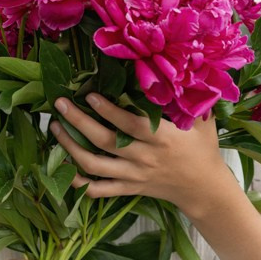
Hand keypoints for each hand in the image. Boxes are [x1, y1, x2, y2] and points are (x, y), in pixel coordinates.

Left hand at [50, 93, 229, 216]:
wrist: (204, 189)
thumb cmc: (203, 149)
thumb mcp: (203, 122)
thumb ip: (190, 99)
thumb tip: (183, 69)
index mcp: (162, 139)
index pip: (130, 125)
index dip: (108, 111)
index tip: (89, 95)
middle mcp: (144, 158)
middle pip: (105, 142)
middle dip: (78, 123)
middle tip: (60, 104)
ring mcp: (133, 176)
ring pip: (94, 166)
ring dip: (70, 147)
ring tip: (56, 128)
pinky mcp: (128, 189)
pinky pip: (98, 190)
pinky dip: (78, 182)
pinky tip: (63, 167)